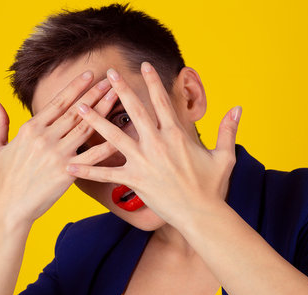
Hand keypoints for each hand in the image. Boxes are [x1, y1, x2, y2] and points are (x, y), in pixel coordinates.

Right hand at [0, 70, 118, 223]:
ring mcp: (57, 155)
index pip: (58, 102)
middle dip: (95, 93)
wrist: (10, 208)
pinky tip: (121, 133)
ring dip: (103, 110)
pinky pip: (92, 156)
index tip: (90, 75)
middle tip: (112, 79)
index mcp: (30, 129)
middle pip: (76, 111)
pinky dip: (108, 143)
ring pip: (86, 127)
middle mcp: (45, 138)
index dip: (76, 87)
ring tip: (118, 96)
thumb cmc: (3, 179)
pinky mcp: (67, 172)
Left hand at [65, 62, 241, 227]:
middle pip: (135, 111)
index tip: (143, 66)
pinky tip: (70, 165)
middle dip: (119, 90)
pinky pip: (107, 174)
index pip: (161, 101)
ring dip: (96, 121)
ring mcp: (144, 161)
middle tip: (105, 75)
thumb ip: (228, 129)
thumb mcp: (225, 155)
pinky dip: (88, 169)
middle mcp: (157, 143)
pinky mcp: (134, 180)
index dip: (152, 81)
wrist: (202, 214)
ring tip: (79, 108)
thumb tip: (238, 108)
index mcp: (176, 134)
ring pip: (114, 136)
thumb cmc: (213, 186)